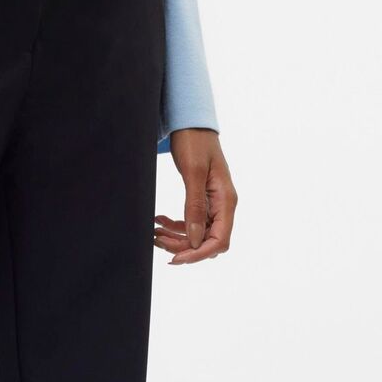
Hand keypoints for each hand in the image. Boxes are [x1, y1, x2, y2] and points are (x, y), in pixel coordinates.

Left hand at [154, 129, 237, 265]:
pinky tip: (159, 220)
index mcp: (226, 200)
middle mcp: (223, 205)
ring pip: (197, 235)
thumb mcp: (193, 173)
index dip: (198, 254)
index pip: (219, 240)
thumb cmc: (195, 142)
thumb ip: (195, 207)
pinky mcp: (202, 200)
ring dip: (176, 238)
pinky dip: (174, 226)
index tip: (175, 258)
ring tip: (155, 232)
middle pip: (208, 241)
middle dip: (183, 246)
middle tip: (158, 241)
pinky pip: (191, 222)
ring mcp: (213, 204)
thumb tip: (195, 239)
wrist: (191, 123)